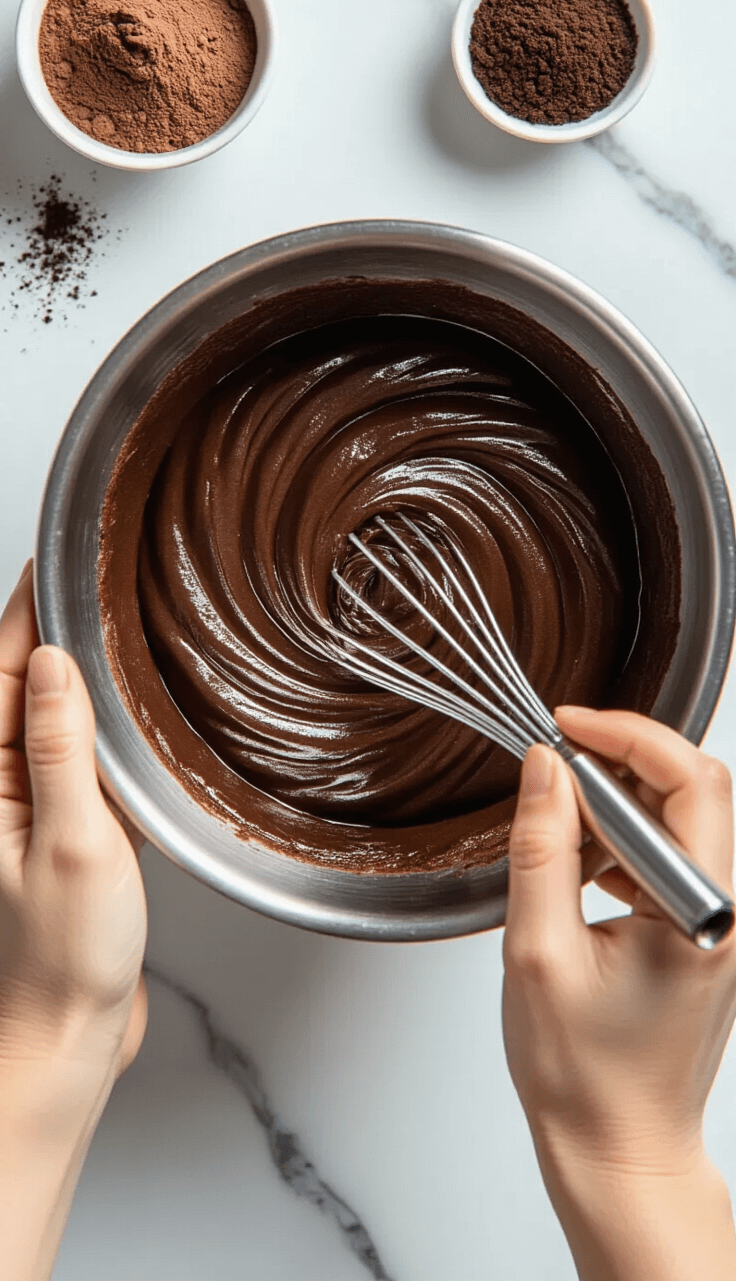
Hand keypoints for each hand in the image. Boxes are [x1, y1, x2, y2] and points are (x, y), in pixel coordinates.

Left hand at [0, 562, 147, 1076]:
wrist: (71, 1034)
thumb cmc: (63, 957)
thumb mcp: (70, 841)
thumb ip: (60, 748)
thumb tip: (53, 661)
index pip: (2, 669)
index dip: (28, 608)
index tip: (55, 555)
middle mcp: (7, 782)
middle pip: (28, 681)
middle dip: (57, 624)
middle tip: (98, 568)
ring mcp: (39, 802)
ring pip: (64, 714)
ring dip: (89, 671)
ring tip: (122, 619)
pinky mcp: (74, 825)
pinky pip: (90, 755)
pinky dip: (111, 724)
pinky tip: (139, 705)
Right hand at [502, 707, 735, 1280]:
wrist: (617, 1149)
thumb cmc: (583, 1076)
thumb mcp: (539, 950)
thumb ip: (542, 847)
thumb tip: (545, 769)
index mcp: (702, 915)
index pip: (690, 782)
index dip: (627, 736)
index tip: (568, 724)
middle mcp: (728, 914)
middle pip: (696, 791)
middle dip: (624, 760)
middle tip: (558, 758)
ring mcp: (721, 925)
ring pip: (683, 820)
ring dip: (621, 802)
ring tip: (559, 818)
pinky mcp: (702, 934)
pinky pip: (671, 858)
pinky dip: (624, 841)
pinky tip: (579, 859)